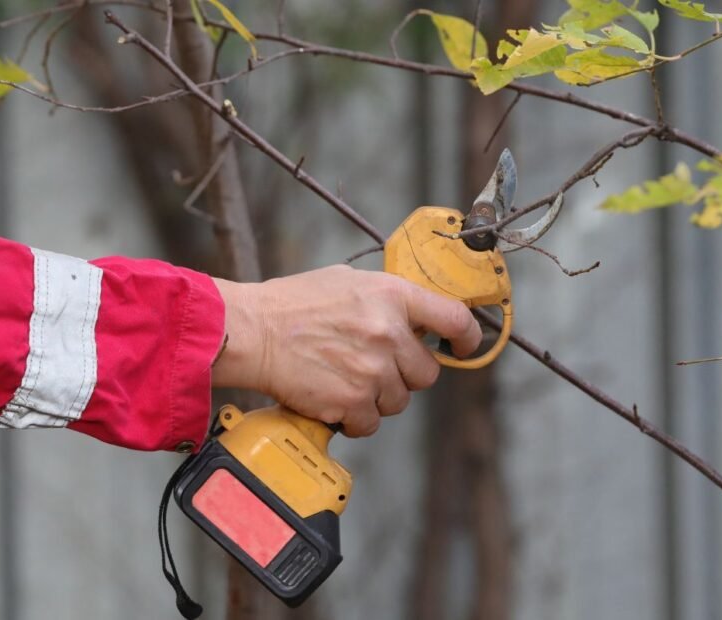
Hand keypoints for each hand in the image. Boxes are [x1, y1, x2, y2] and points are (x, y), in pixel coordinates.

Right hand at [211, 265, 481, 436]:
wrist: (253, 332)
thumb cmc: (294, 304)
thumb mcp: (348, 282)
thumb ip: (387, 299)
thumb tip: (414, 318)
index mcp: (393, 296)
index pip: (455, 318)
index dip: (468, 338)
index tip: (464, 348)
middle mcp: (389, 333)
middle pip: (426, 373)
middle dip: (404, 374)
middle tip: (373, 366)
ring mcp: (372, 370)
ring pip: (398, 401)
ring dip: (377, 397)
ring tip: (343, 378)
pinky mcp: (352, 402)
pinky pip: (371, 422)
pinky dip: (354, 418)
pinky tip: (333, 397)